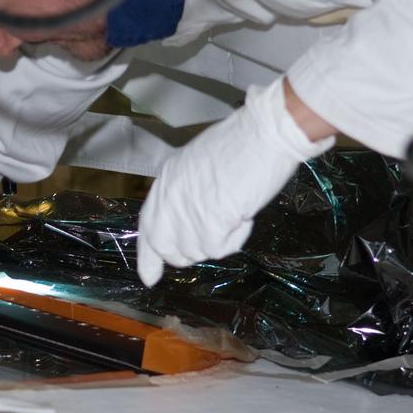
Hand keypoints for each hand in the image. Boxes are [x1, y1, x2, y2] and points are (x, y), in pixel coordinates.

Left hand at [136, 78, 333, 285]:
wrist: (265, 134)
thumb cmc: (242, 143)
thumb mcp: (199, 165)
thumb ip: (186, 194)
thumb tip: (190, 222)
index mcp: (165, 181)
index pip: (147, 227)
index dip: (148, 257)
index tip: (149, 277)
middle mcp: (168, 199)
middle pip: (168, 248)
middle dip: (191, 251)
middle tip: (217, 234)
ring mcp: (186, 212)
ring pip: (197, 251)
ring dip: (220, 239)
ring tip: (236, 209)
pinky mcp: (208, 223)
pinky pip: (219, 249)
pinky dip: (236, 238)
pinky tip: (244, 213)